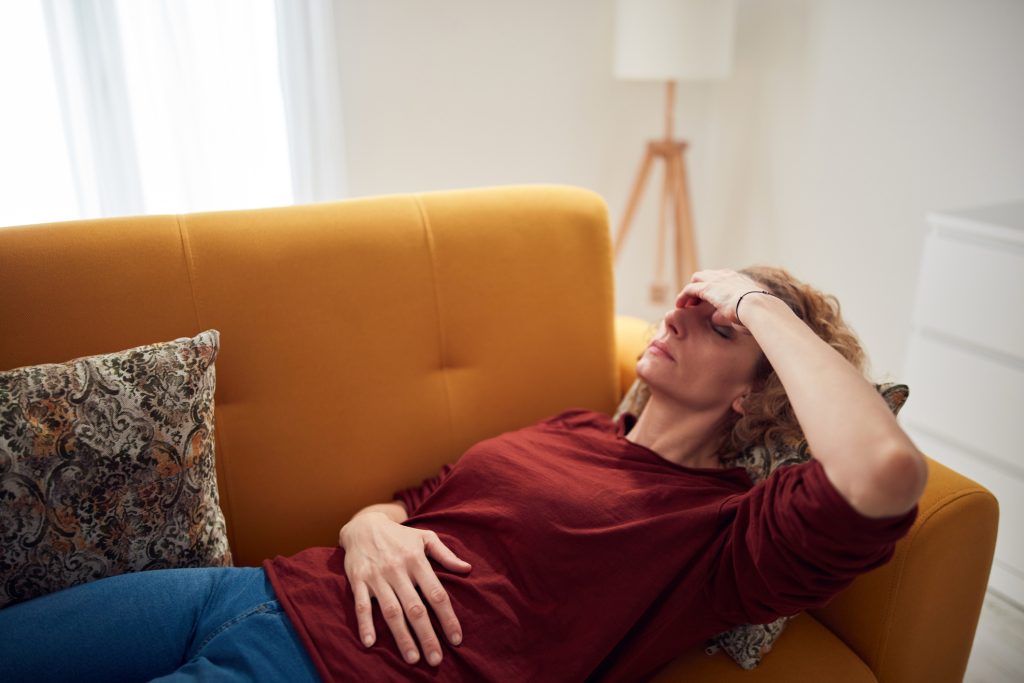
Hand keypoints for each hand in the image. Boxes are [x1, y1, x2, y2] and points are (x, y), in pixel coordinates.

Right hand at [339, 513, 471, 666]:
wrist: (363, 525)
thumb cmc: (399, 536)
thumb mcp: (425, 537)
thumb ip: (445, 554)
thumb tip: (467, 568)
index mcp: (417, 560)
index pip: (436, 593)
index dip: (447, 617)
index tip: (456, 639)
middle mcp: (398, 570)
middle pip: (415, 608)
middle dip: (427, 635)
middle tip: (436, 660)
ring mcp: (377, 577)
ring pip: (391, 611)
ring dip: (402, 636)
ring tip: (413, 658)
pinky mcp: (358, 581)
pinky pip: (361, 605)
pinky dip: (365, 624)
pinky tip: (370, 643)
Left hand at [677, 269, 768, 331]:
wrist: (758, 307)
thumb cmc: (757, 314)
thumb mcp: (743, 312)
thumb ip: (726, 314)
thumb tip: (713, 318)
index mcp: (740, 279)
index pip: (723, 279)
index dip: (713, 288)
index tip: (709, 301)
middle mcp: (728, 276)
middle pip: (707, 275)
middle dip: (700, 286)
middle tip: (695, 302)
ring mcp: (717, 280)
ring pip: (696, 280)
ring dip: (691, 291)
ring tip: (685, 304)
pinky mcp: (707, 288)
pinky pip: (689, 290)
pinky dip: (683, 297)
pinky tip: (679, 306)